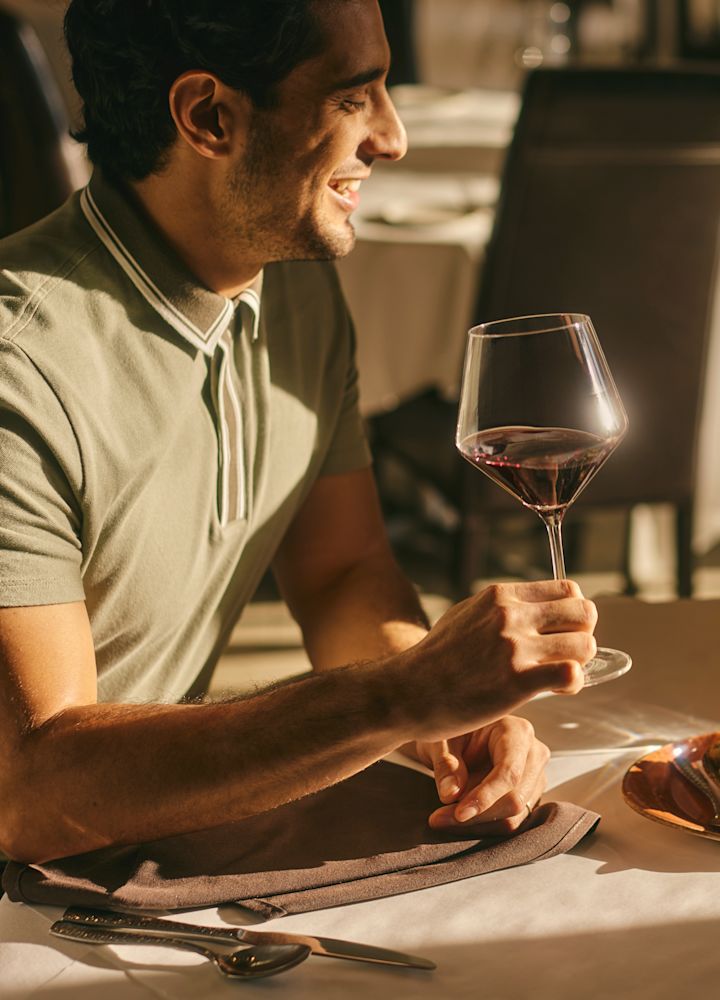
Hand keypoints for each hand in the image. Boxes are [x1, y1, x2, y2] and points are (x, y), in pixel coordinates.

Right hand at [399, 579, 595, 741]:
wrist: (406, 692)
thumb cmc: (434, 659)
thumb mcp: (466, 614)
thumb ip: (500, 608)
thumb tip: (531, 607)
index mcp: (500, 595)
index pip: (567, 588)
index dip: (573, 612)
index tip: (563, 630)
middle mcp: (510, 615)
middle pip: (584, 612)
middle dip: (583, 633)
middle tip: (566, 653)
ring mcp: (514, 648)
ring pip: (585, 644)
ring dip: (580, 661)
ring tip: (559, 674)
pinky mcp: (516, 682)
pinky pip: (572, 675)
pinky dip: (573, 684)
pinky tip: (556, 690)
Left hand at [412, 717, 548, 831]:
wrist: (460, 735)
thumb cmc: (454, 731)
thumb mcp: (441, 738)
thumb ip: (446, 763)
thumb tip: (450, 794)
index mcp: (517, 732)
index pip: (510, 772)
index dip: (486, 797)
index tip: (459, 813)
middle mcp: (533, 755)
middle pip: (515, 799)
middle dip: (477, 815)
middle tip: (439, 818)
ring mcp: (534, 779)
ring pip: (513, 817)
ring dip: (476, 825)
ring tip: (442, 818)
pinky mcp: (528, 798)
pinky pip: (509, 823)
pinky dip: (481, 827)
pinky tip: (456, 820)